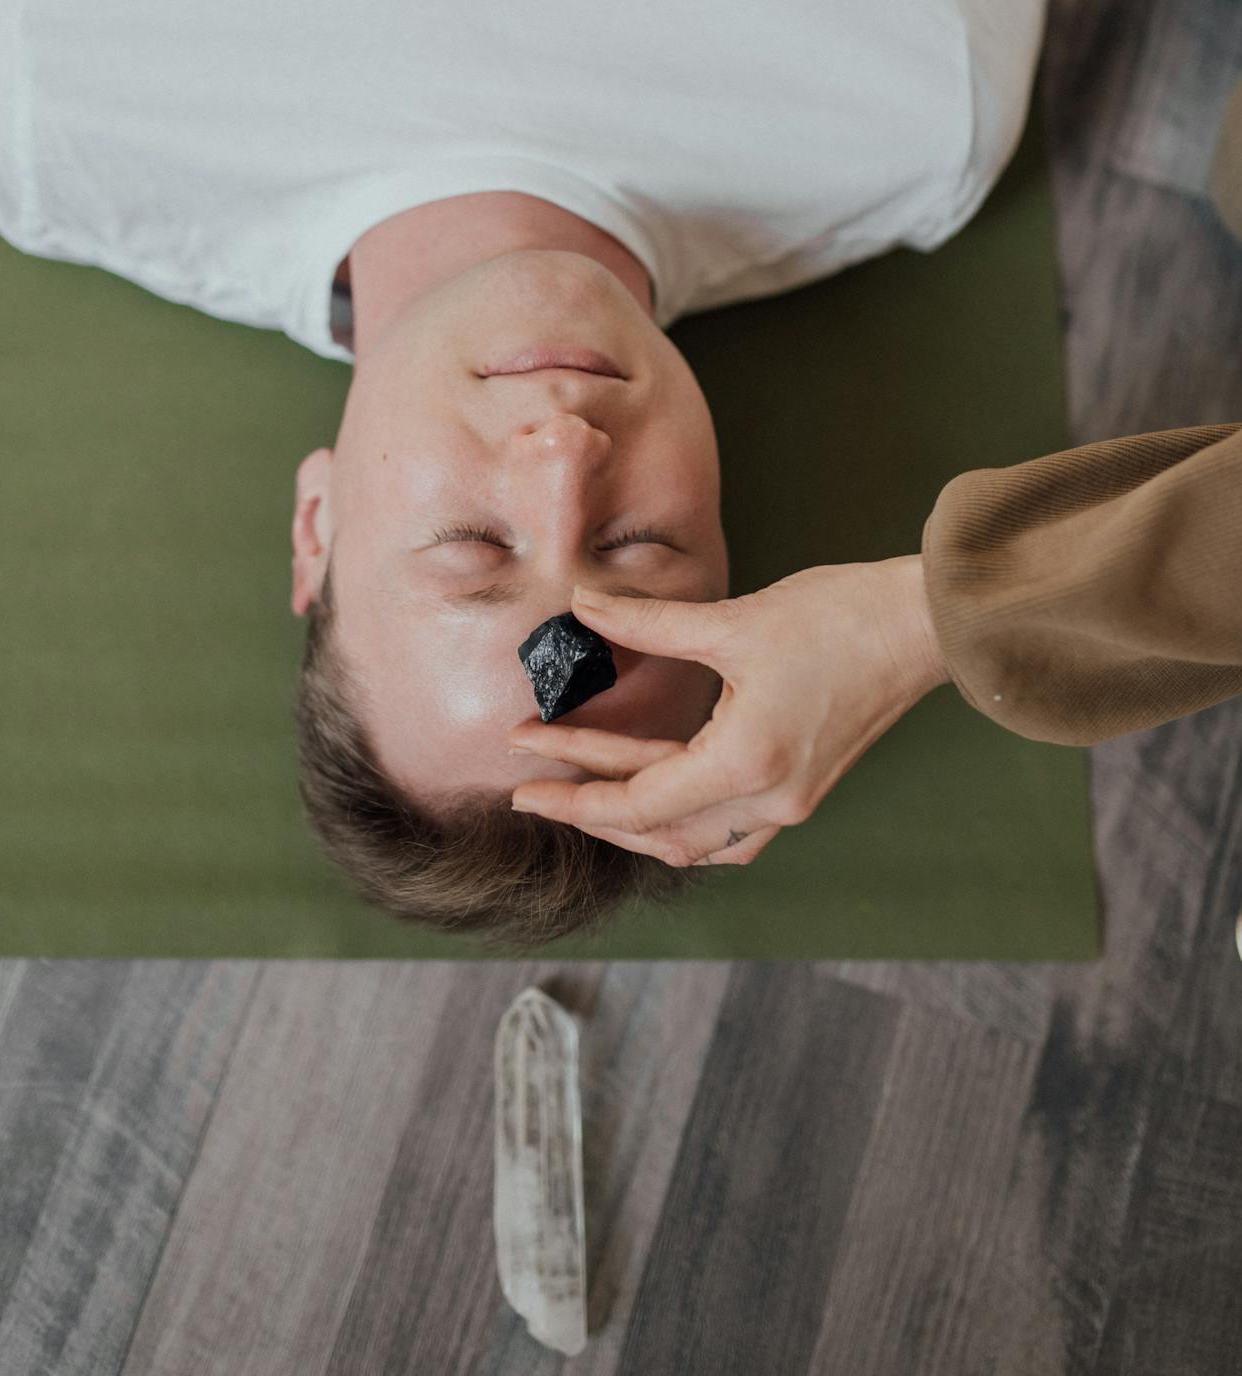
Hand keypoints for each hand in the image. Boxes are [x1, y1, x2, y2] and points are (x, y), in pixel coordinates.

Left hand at [507, 557, 949, 867]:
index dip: (572, 791)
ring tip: (582, 783)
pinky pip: (729, 828)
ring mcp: (791, 800)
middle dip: (588, 805)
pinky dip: (681, 816)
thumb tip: (582, 605)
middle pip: (658, 832)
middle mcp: (769, 799)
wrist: (925, 624)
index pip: (637, 803)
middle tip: (532, 775)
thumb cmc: (839, 617)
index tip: (522, 773)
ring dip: (634, 819)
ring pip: (694, 840)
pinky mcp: (803, 785)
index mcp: (746, 764)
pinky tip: (653, 784)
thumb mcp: (733, 619)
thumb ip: (648, 624)